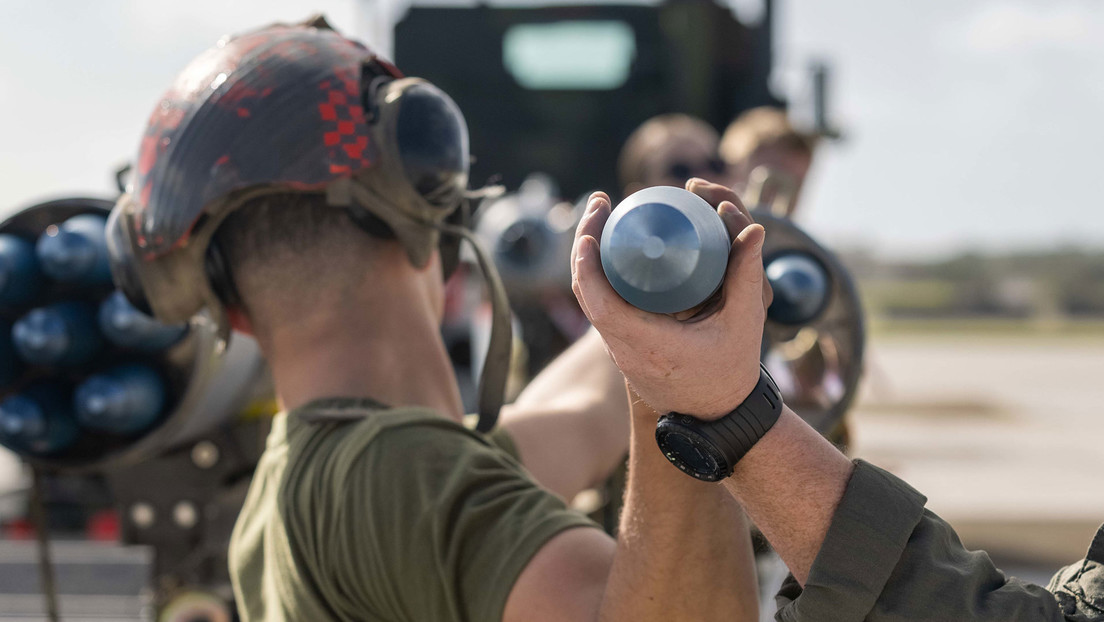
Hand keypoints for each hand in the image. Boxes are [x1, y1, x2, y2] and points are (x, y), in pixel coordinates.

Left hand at [571, 179, 771, 418]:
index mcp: (650, 346)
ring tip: (600, 217)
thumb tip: (754, 230)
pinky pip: (599, 307)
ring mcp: (619, 352)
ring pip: (589, 301)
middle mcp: (626, 351)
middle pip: (586, 295)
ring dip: (587, 259)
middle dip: (583, 247)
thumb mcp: (745, 322)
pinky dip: (597, 276)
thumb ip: (747, 275)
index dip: (588, 269)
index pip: (602, 306)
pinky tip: (607, 246)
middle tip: (599, 204)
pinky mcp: (622, 348)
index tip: (587, 234)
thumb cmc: (732, 370)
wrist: (718, 413)